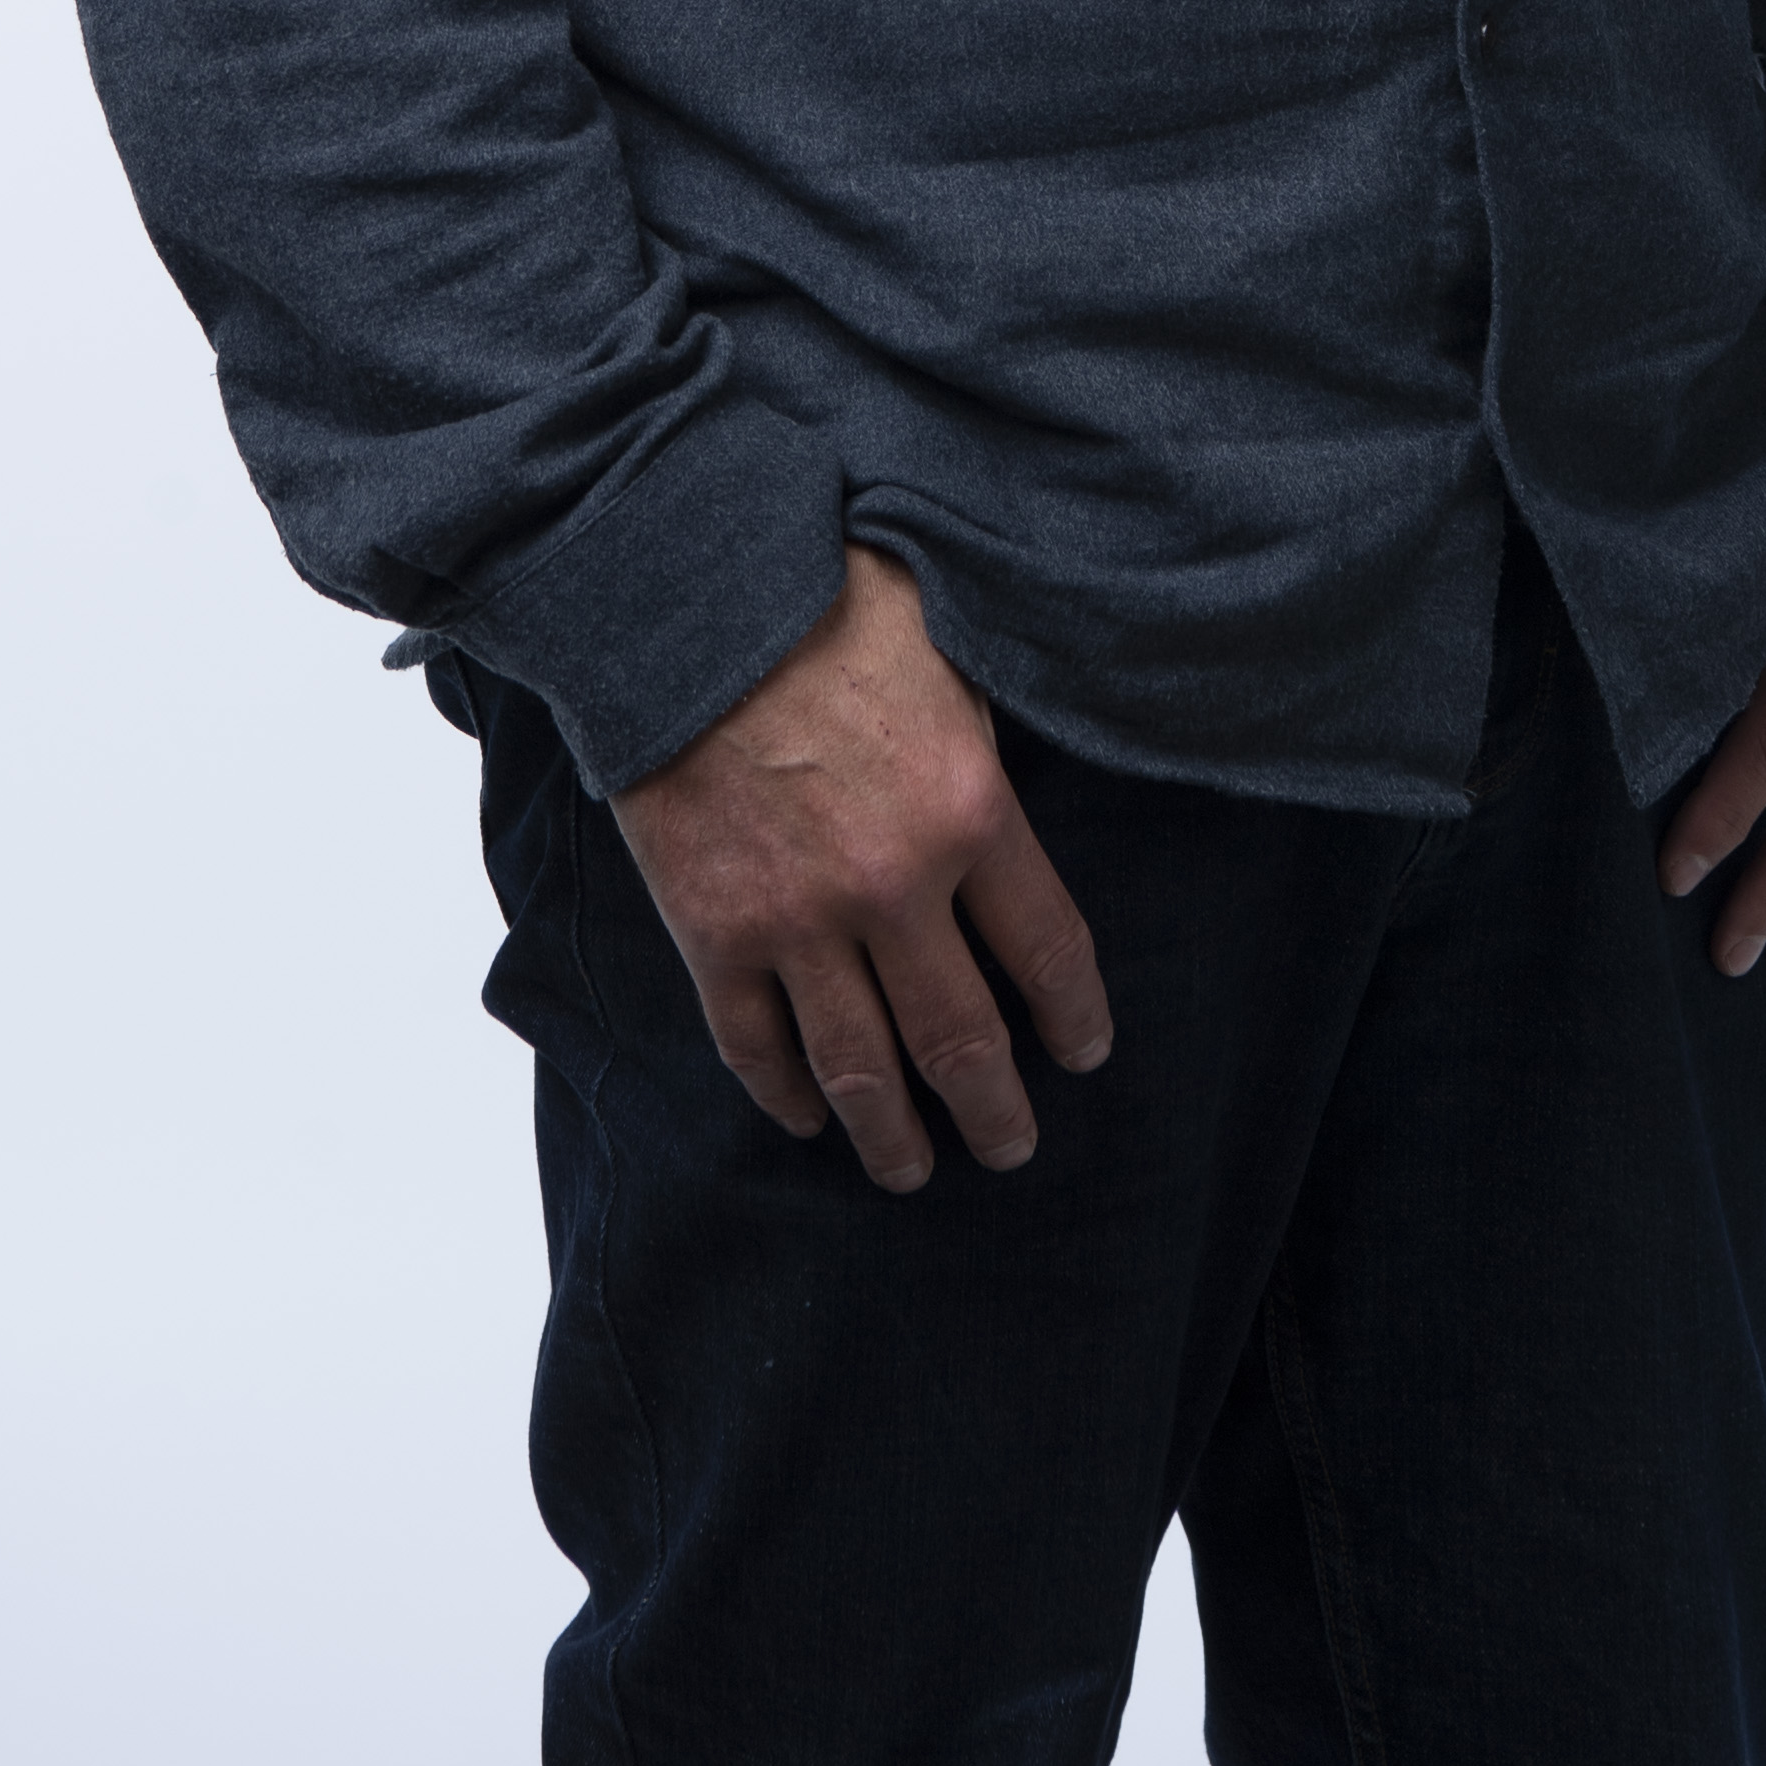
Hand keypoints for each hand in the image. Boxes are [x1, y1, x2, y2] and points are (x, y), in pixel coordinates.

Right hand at [611, 545, 1111, 1193]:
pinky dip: (784, 1094)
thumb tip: (1012, 779)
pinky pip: (755, 1045)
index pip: (1048, 950)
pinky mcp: (712, 931)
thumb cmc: (821, 596)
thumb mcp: (944, 645)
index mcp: (970, 809)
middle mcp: (894, 886)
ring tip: (912, 1168)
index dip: (1075, 1016)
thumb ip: (983, 734)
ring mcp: (798, 921)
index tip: (1085, 1053)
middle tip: (1009, 1147)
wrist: (681, 598)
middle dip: (994, 1110)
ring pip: (860, 1069)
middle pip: (962, 1040)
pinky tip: (805, 1117)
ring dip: (892, 1134)